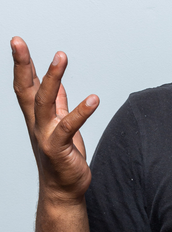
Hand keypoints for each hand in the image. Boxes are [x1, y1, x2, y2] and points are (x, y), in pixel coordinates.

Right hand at [11, 36, 98, 201]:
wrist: (63, 190)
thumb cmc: (62, 156)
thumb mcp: (59, 124)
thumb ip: (57, 104)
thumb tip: (57, 85)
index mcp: (37, 116)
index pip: (26, 84)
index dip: (22, 63)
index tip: (17, 42)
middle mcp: (37, 123)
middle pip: (26, 89)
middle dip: (22, 64)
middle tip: (18, 42)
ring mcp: (45, 135)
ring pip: (44, 102)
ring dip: (51, 78)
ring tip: (60, 57)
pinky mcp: (59, 148)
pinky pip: (69, 127)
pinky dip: (80, 112)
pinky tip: (93, 99)